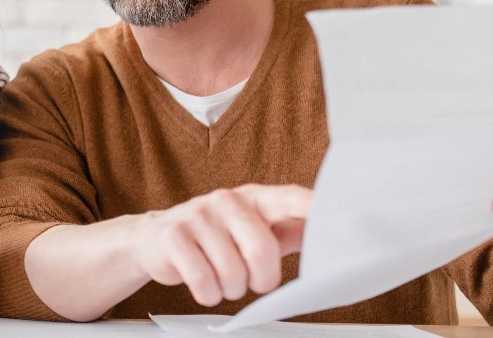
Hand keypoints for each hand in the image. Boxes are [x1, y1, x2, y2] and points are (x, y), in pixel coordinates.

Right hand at [131, 184, 310, 306]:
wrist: (156, 238)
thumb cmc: (215, 236)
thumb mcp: (253, 230)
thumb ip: (288, 232)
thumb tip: (327, 234)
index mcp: (254, 198)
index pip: (289, 198)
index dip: (312, 206)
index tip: (336, 212)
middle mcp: (226, 200)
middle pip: (262, 250)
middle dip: (261, 279)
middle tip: (252, 281)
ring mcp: (197, 216)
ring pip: (232, 274)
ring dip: (230, 289)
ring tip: (221, 278)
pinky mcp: (173, 236)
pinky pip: (204, 282)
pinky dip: (208, 293)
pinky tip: (203, 282)